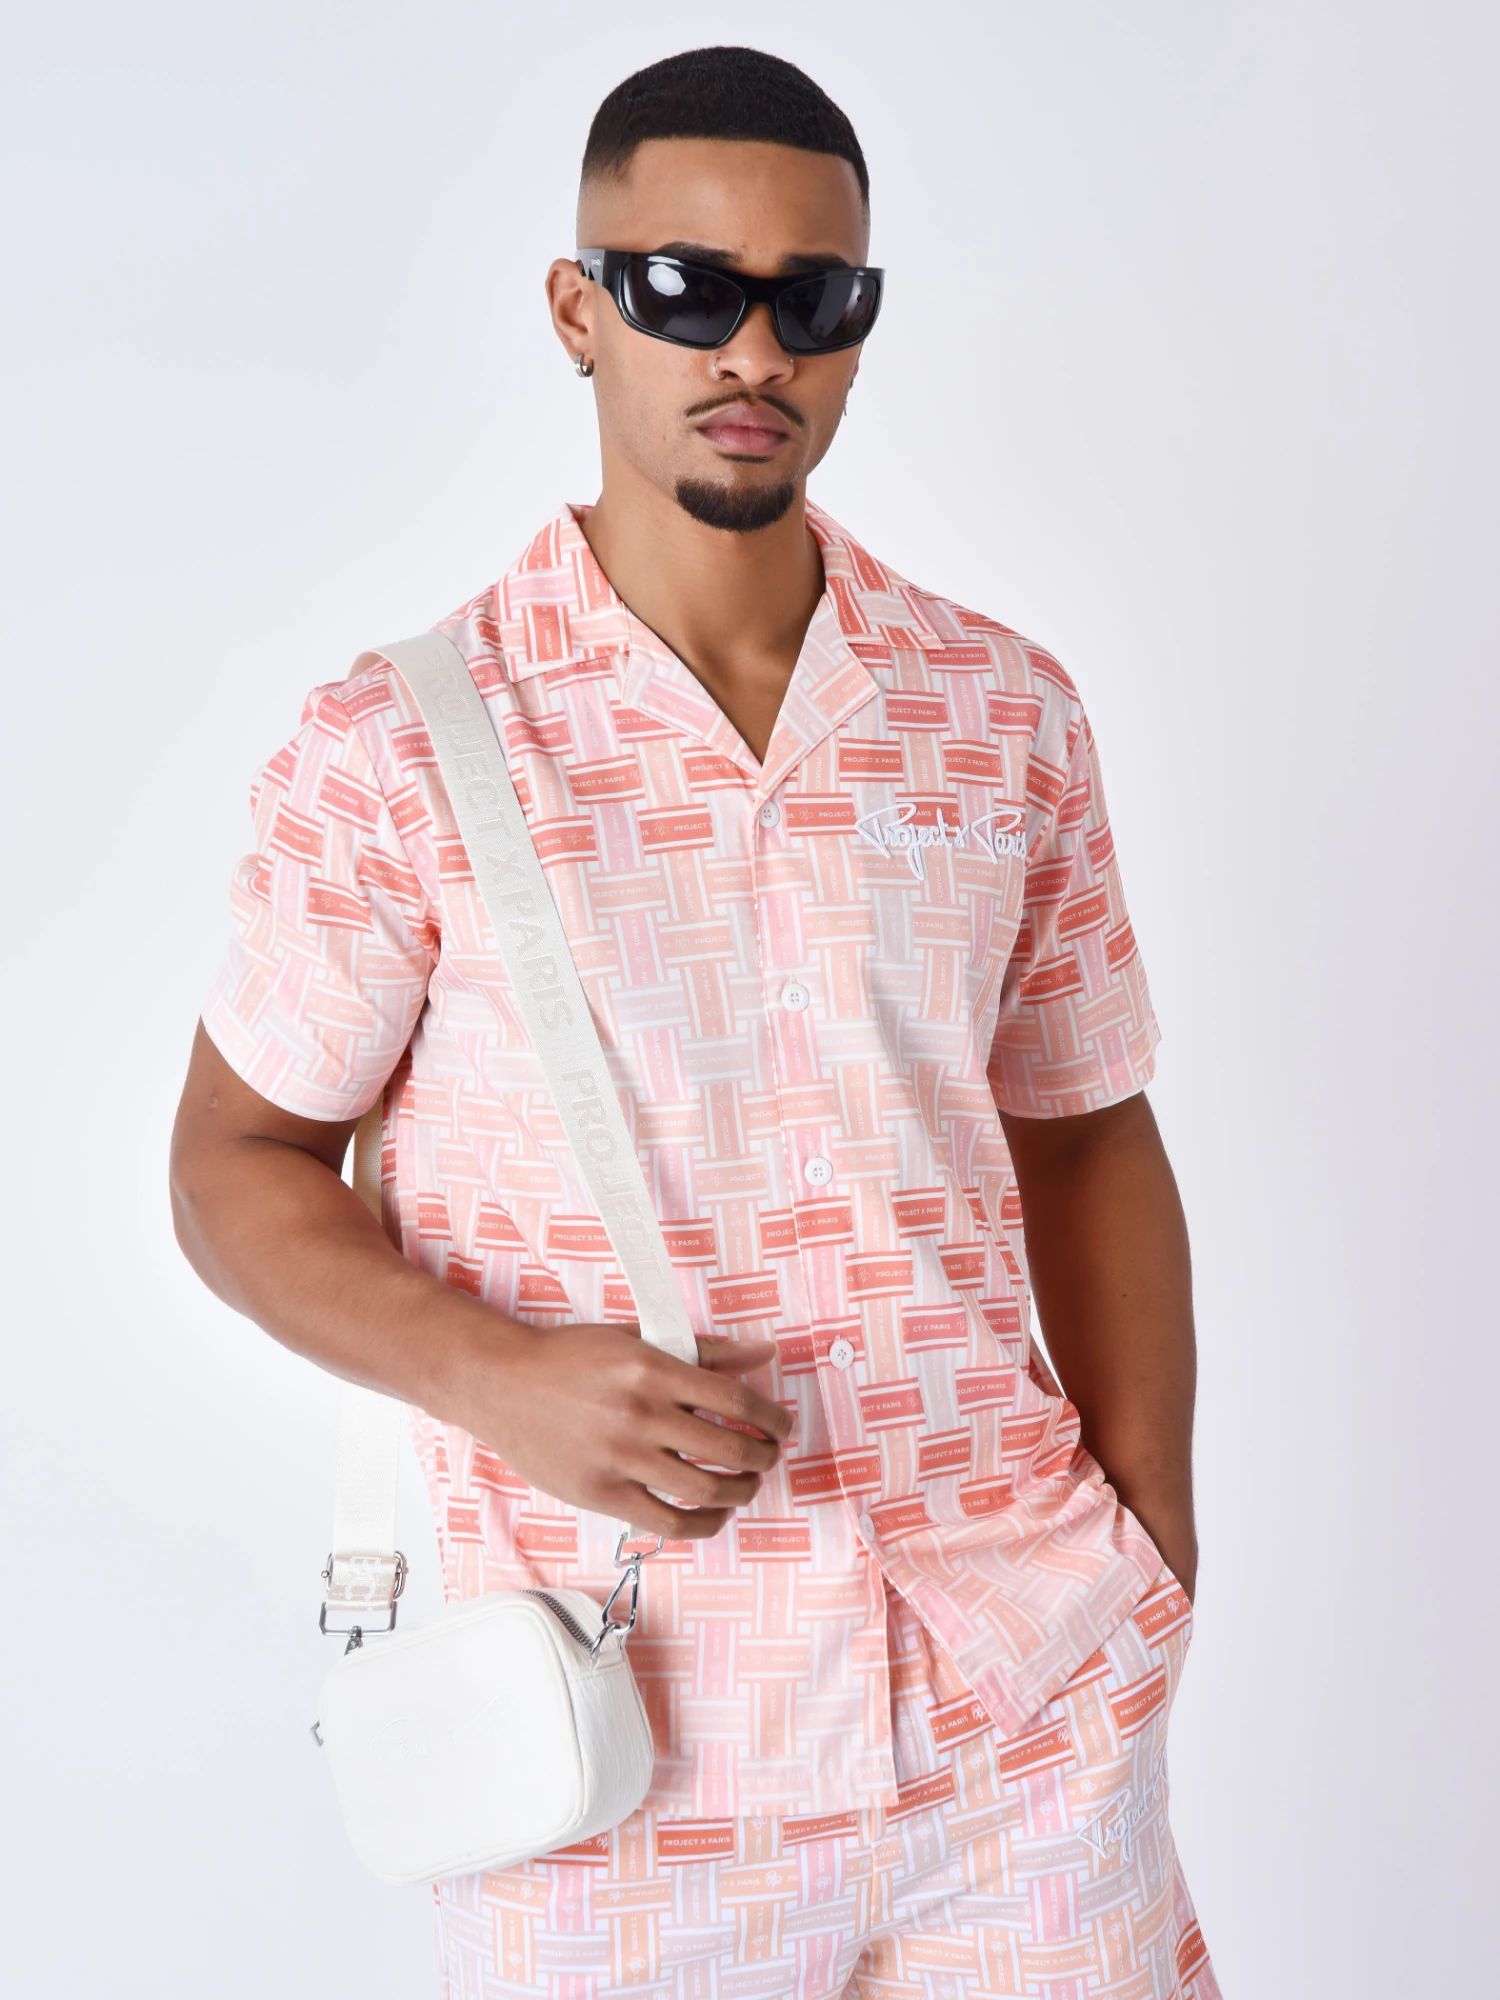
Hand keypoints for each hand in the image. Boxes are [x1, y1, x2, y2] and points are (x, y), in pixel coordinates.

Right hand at [448, 1321, 792, 1539]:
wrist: (502, 1384)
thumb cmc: (569, 1358)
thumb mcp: (637, 1339)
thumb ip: (704, 1351)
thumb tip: (763, 1353)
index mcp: (652, 1369)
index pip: (735, 1401)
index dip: (771, 1417)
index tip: (781, 1424)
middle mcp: (639, 1415)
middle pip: (730, 1449)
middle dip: (764, 1457)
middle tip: (769, 1455)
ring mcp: (620, 1459)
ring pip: (705, 1490)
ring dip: (741, 1491)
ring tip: (747, 1483)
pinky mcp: (601, 1495)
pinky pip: (668, 1522)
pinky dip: (704, 1523)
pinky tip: (714, 1513)